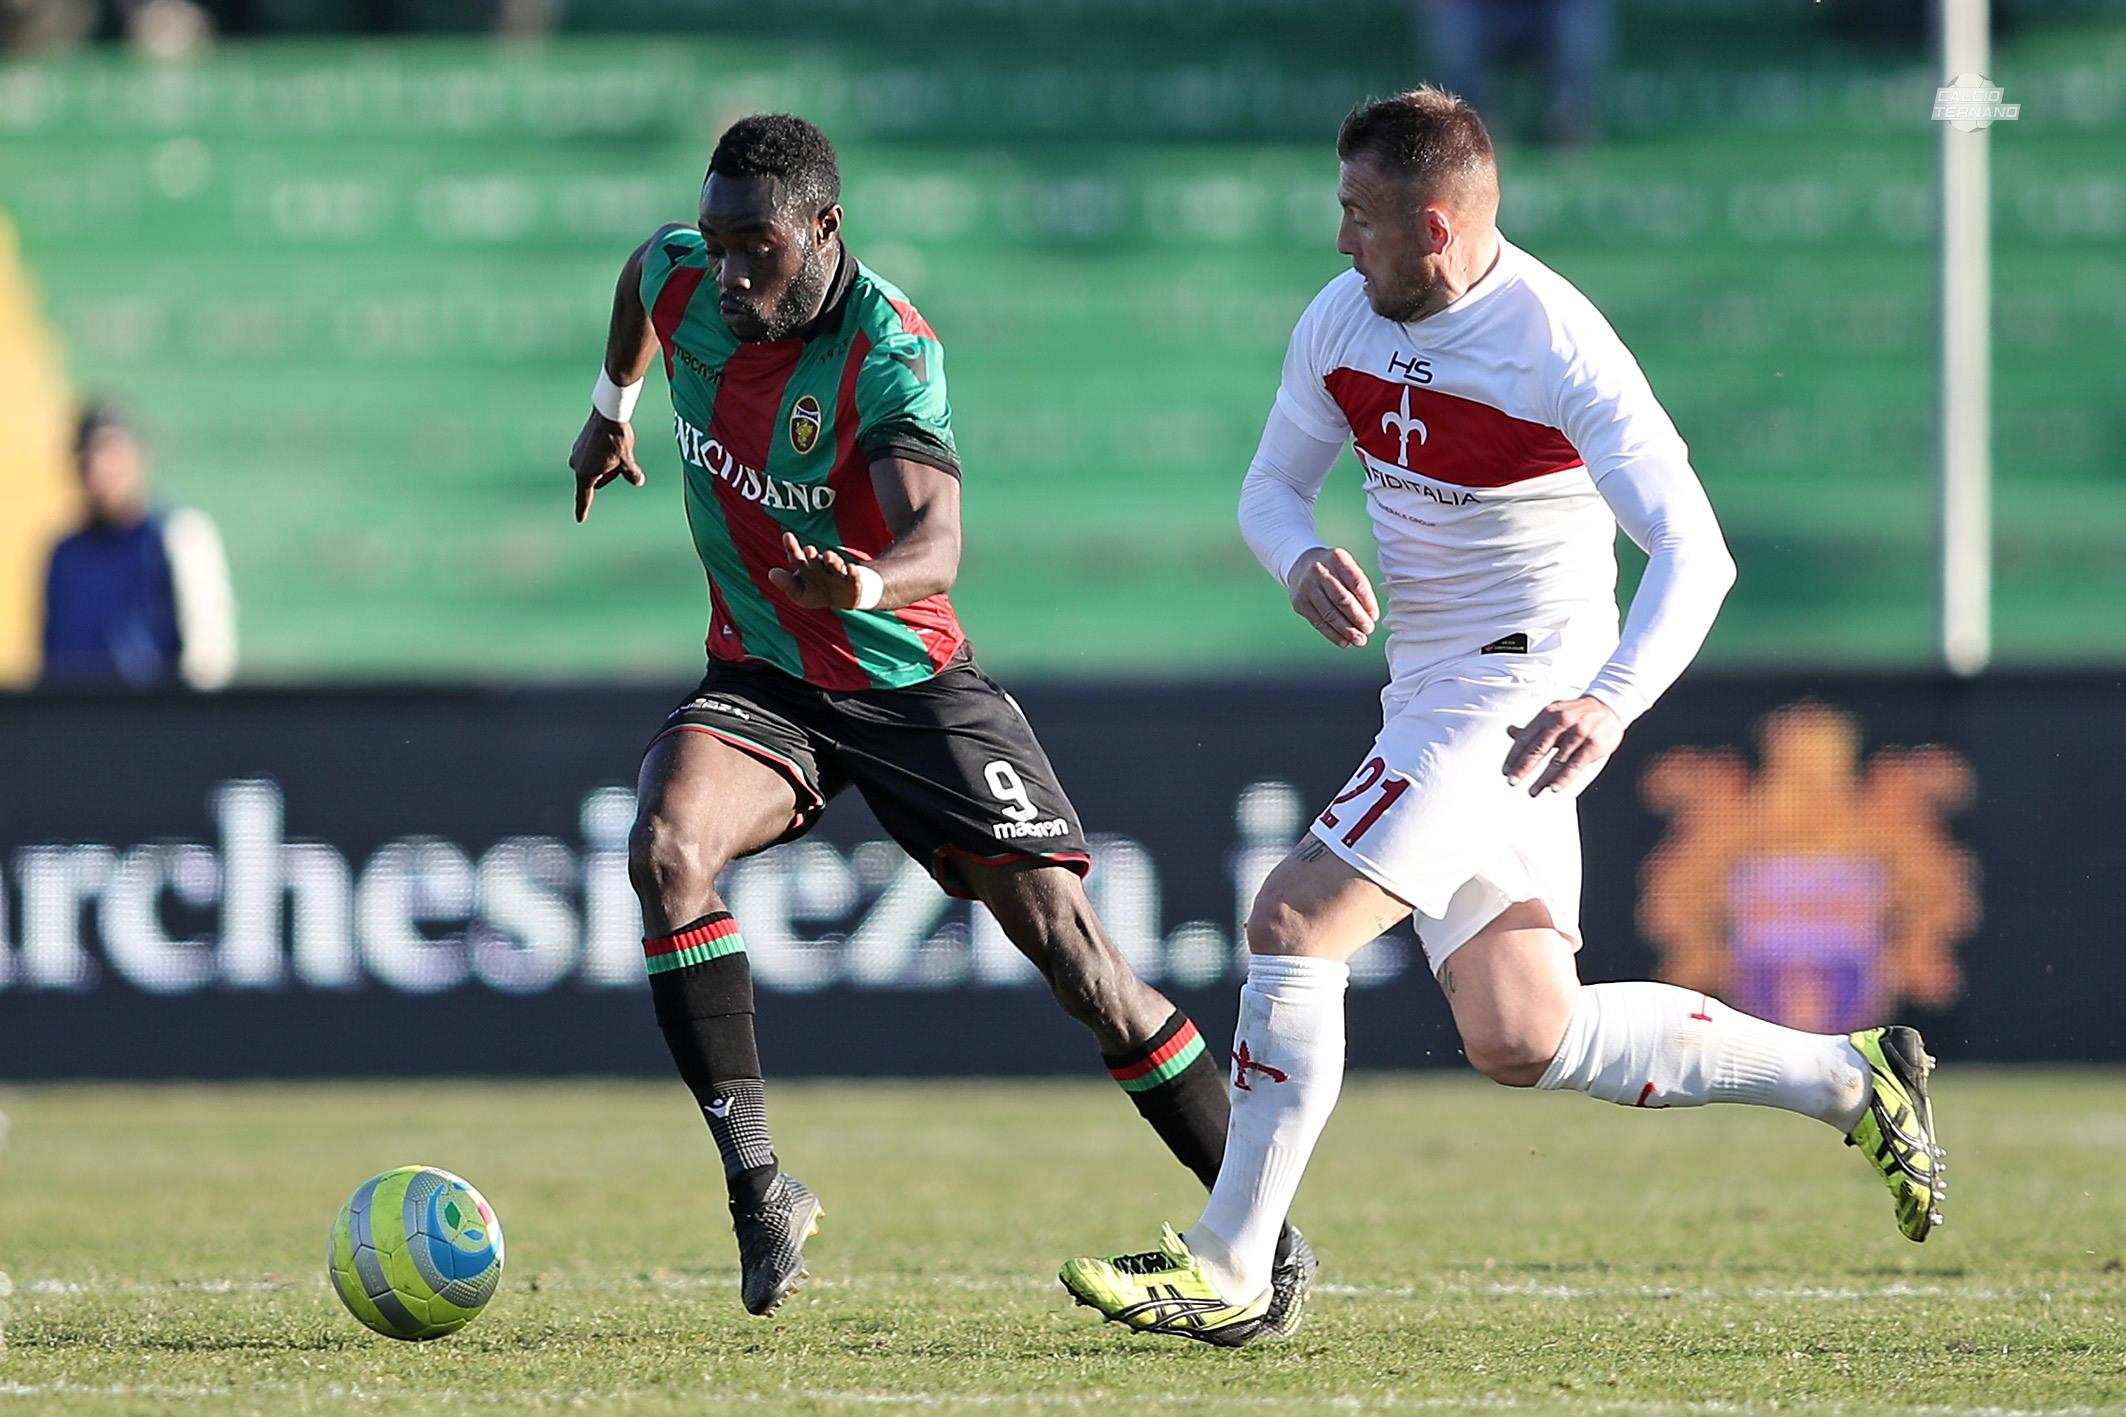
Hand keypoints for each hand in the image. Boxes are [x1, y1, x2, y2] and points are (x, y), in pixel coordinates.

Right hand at [570, 410, 645, 522]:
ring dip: (605, 464)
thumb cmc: (616, 439)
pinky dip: (601, 454)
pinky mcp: (579, 443)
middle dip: (608, 475)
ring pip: (594, 467)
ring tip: (615, 449)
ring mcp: (577, 453)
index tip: (580, 519)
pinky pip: (591, 456)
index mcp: (586, 474)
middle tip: (619, 461)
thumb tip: (639, 482)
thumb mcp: (627, 460)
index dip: (583, 509)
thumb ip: (632, 474)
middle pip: (595, 480)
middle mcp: (577, 465)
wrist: (607, 413)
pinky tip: (610, 442)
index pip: (585, 497)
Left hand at [768, 532, 865, 608]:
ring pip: (835, 565)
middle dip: (812, 555)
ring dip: (832, 559)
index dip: (792, 547)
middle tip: (808, 549)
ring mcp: (838, 574)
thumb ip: (786, 583)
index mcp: (807, 566)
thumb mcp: (798, 593)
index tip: (787, 535)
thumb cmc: (816, 592)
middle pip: (816, 560)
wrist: (841, 599)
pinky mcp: (853, 583)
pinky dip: (852, 572)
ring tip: (827, 555)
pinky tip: (850, 567)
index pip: (796, 556)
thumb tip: (771, 573)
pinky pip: (853, 577)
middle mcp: (822, 567)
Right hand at [1286, 547, 1378, 647]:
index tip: (1374, 616)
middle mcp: (1320, 571)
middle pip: (1342, 599)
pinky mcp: (1299, 603)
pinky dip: (1333, 634)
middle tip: (1368, 630)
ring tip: (1359, 640)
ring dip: (1346, 630)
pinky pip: (1318, 622)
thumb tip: (1370, 616)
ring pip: (1329, 614)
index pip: (1356, 583)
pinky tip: (1344, 641)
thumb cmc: (1333, 570)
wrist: (1302, 564)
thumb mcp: (1347, 568)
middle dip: (1357, 618)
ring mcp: (1307, 587)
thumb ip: (1360, 588)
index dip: (1367, 602)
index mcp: (1337, 558)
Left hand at [1503, 696, 1623, 796]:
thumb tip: (1510, 731)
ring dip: (1543, 778)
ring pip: (1557, 759)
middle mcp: (1561, 721)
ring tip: (1533, 791)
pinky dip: (1564, 777)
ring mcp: (1579, 732)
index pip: (1526, 738)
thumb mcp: (1553, 714)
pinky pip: (1576, 764)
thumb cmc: (1577, 713)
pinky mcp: (1593, 744)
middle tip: (1512, 782)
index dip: (1514, 756)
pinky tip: (1554, 787)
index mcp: (1547, 714)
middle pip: (1538, 748)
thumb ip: (1533, 727)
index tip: (1506, 771)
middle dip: (1523, 767)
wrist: (1609, 706)